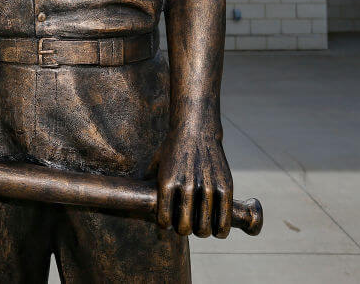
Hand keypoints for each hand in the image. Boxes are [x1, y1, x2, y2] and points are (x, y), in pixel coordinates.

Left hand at [156, 121, 232, 237]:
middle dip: (183, 230)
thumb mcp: (156, 163)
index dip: (165, 225)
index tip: (168, 222)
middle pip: (185, 228)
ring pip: (204, 227)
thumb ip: (148, 181)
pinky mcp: (225, 186)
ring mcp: (207, 186)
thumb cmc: (174, 148)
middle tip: (186, 225)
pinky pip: (223, 219)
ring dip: (201, 231)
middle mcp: (186, 185)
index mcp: (167, 182)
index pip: (164, 220)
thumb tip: (134, 197)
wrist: (197, 129)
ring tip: (201, 227)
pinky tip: (217, 230)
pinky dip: (220, 230)